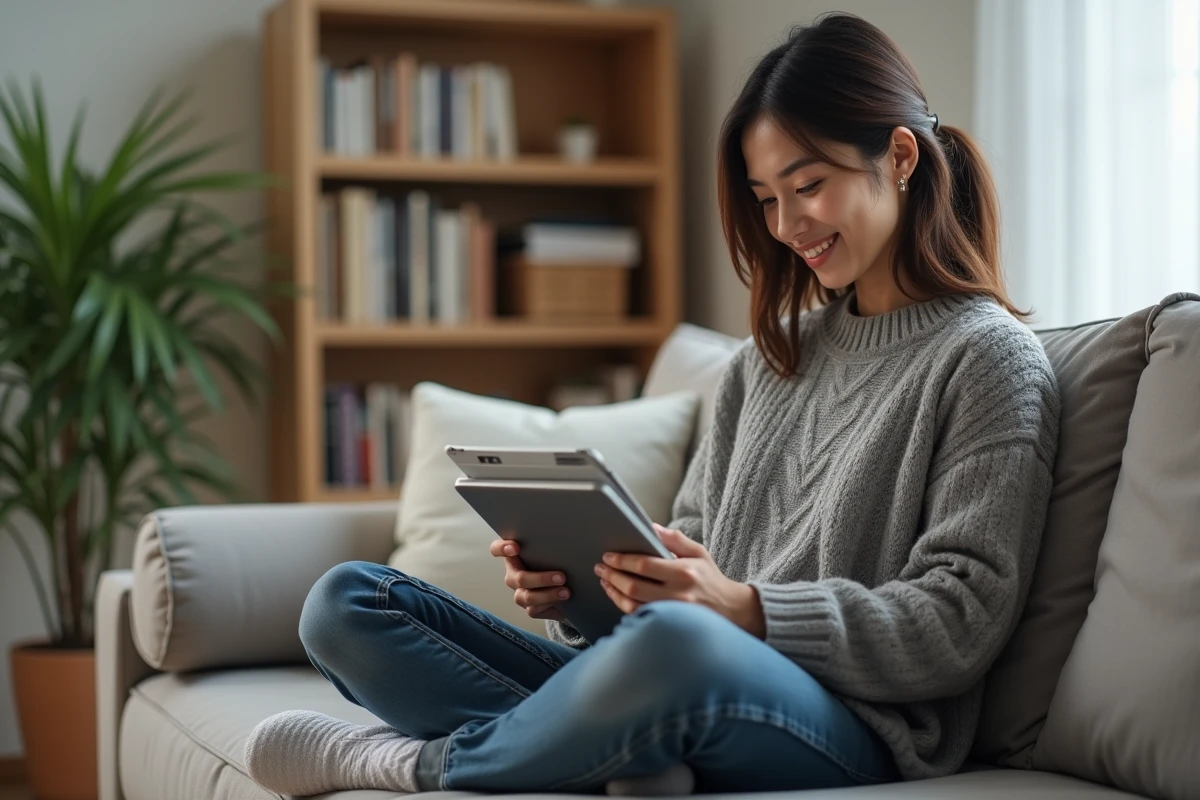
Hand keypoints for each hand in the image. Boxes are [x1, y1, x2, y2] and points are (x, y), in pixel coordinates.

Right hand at [489, 538, 568, 622]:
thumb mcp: (553, 552)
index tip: (516, 548)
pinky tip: (563, 601)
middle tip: (561, 577)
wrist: (570, 588)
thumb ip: (550, 546)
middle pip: (518, 578)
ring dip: (547, 595)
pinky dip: (549, 605)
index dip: (502, 548)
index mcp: (515, 557)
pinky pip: (534, 610)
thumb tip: (565, 540)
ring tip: (566, 592)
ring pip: (526, 596)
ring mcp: (520, 593)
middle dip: (541, 579)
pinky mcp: (530, 609)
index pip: (497, 549)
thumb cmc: (557, 563)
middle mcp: (514, 575)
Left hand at [594, 524, 766, 637]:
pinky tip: (616, 595)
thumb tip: (650, 526)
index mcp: (684, 571)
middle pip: (635, 586)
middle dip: (613, 575)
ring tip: (605, 580)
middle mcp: (679, 594)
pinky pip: (639, 617)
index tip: (608, 555)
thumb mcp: (698, 552)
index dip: (622, 560)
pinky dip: (623, 606)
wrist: (732, 610)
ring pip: (633, 605)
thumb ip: (674, 539)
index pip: (645, 565)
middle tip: (601, 567)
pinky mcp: (669, 625)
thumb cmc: (711, 578)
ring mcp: (673, 613)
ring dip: (614, 592)